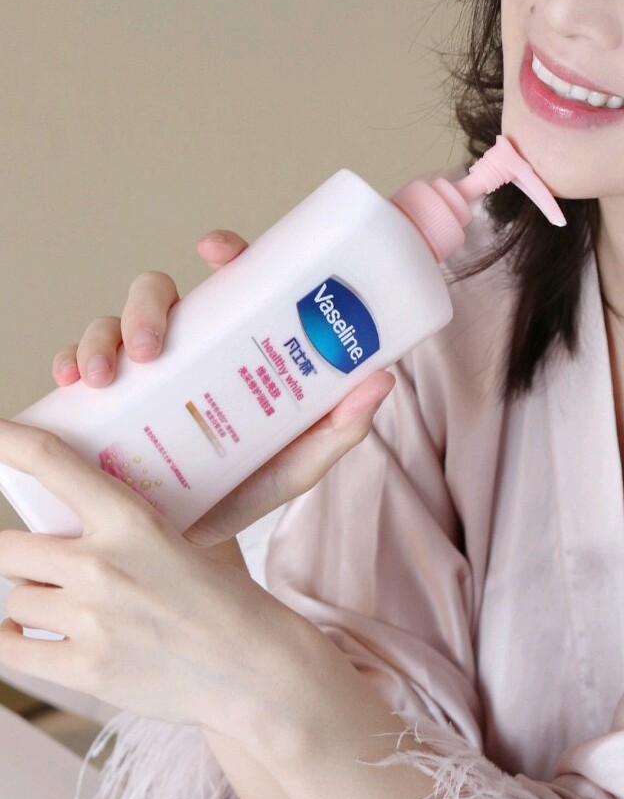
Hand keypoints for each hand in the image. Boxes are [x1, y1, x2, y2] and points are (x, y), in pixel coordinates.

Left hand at [0, 417, 326, 731]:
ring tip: (67, 608)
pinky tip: (26, 632)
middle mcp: (102, 564)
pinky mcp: (85, 669)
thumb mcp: (189, 541)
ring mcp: (91, 619)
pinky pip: (10, 647)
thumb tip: (81, 511)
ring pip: (15, 599)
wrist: (257, 670)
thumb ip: (134, 525)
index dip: (6, 440)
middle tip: (51, 566)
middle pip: (8, 549)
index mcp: (132, 520)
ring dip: (33, 602)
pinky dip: (12, 637)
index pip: (50, 463)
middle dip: (23, 558)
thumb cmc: (226, 604)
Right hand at [50, 229, 395, 545]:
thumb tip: (380, 380)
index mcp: (234, 344)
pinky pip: (75, 366)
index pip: (230, 281)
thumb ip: (339, 428)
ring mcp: (140, 372)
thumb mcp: (299, 463)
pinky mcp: (104, 402)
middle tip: (151, 347)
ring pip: (111, 324)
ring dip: (101, 337)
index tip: (215, 251)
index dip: (225, 253)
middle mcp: (184, 348)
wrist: (198, 547)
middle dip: (147, 307)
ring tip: (102, 376)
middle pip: (159, 294)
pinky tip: (71, 384)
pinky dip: (67, 363)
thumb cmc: (250, 490)